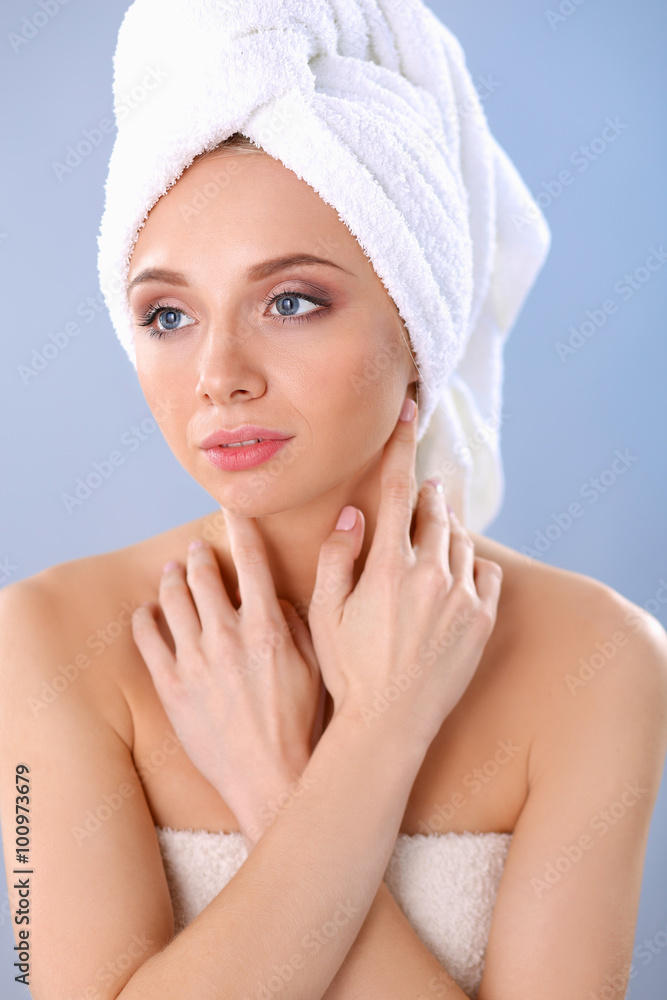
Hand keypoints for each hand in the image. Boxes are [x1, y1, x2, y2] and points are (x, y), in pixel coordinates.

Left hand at [131, 528, 324, 843]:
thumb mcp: (315, 665)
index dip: (240, 528)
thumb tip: (277, 596)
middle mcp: (227, 636)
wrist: (271, 776)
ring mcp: (195, 660)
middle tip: (196, 551)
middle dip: (199, 555)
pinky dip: (146, 617)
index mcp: (267, 627)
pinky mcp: (170, 686)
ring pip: (172, 599)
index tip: (233, 510)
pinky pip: (147, 638)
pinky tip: (149, 612)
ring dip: (172, 578)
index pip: (251, 560)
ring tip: (172, 572)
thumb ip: (295, 622)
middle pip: (203, 574)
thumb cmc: (300, 723)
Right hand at [306, 396, 502, 754]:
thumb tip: (354, 515)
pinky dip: (471, 562)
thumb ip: (338, 557)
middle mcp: (430, 574)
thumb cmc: (349, 669)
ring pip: (461, 538)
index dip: (401, 445)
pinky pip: (485, 572)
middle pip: (435, 509)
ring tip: (433, 528)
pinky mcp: (482, 620)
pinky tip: (456, 570)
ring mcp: (461, 597)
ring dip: (446, 525)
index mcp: (388, 567)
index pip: (396, 490)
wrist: (391, 723)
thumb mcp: (326, 613)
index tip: (410, 409)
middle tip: (421, 490)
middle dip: (427, 493)